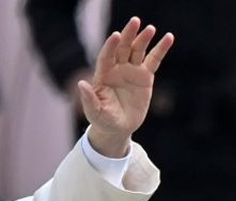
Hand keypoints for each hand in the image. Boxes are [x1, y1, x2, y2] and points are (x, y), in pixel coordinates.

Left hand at [79, 17, 173, 157]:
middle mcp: (117, 69)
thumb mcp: (94, 112)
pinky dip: (161, 49)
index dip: (110, 46)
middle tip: (135, 21)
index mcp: (103, 76)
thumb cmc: (103, 120)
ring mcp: (131, 71)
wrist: (118, 128)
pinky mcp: (145, 76)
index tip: (115, 35)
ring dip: (143, 39)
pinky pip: (154, 60)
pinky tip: (168, 38)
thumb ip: (88, 98)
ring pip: (138, 51)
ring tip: (150, 29)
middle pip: (122, 48)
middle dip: (128, 35)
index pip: (106, 57)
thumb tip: (81, 84)